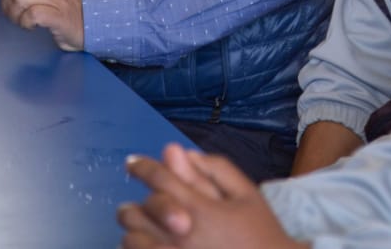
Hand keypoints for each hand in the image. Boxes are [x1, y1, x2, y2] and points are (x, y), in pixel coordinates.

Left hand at [0, 0, 83, 50]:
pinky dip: (27, 23)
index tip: (17, 8)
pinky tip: (33, 26)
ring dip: (16, 15)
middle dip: (9, 6)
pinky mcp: (58, 15)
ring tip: (25, 22)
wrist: (95, 24)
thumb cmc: (68, 10)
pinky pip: (31, 14)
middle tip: (19, 17)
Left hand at [120, 146, 304, 248]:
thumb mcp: (246, 195)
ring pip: (132, 240)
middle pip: (136, 212)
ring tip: (144, 231)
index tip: (132, 163)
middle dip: (133, 205)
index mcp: (198, 208)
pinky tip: (151, 245)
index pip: (159, 179)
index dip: (142, 167)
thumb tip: (182, 152)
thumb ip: (214, 170)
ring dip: (135, 231)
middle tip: (137, 207)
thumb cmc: (259, 233)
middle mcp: (179, 233)